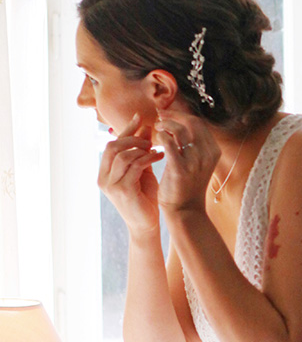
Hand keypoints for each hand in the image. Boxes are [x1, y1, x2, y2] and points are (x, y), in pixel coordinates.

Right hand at [98, 114, 164, 238]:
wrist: (147, 225)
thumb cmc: (145, 198)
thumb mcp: (142, 170)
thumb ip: (140, 151)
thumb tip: (144, 126)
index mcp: (104, 172)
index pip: (111, 144)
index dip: (125, 129)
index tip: (139, 117)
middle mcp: (103, 178)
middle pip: (113, 146)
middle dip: (132, 137)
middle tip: (150, 137)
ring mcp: (111, 185)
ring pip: (123, 155)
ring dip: (141, 148)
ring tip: (156, 148)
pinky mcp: (122, 191)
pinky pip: (134, 166)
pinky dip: (147, 158)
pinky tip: (159, 157)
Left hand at [154, 110, 220, 213]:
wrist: (185, 211)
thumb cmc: (188, 186)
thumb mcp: (197, 163)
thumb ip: (193, 145)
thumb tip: (180, 124)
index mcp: (213, 151)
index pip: (199, 123)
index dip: (182, 115)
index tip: (169, 114)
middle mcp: (207, 154)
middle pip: (191, 122)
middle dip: (174, 115)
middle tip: (160, 116)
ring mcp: (195, 161)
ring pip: (179, 129)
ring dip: (165, 124)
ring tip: (157, 127)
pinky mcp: (180, 168)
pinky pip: (168, 143)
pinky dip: (160, 137)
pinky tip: (154, 141)